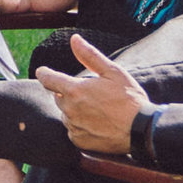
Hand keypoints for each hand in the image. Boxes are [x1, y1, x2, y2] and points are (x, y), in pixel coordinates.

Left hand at [38, 34, 149, 158]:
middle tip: (90, 94)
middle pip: (59, 97)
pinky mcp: (79, 142)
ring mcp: (74, 127)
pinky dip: (80, 125)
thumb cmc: (129, 99)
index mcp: (75, 91)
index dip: (44, 74)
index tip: (42, 71)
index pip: (49, 80)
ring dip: (74, 110)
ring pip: (66, 114)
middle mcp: (70, 110)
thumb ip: (90, 55)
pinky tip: (97, 123)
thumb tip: (74, 40)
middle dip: (68, 93)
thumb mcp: (112, 72)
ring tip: (98, 110)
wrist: (141, 130)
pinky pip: (73, 130)